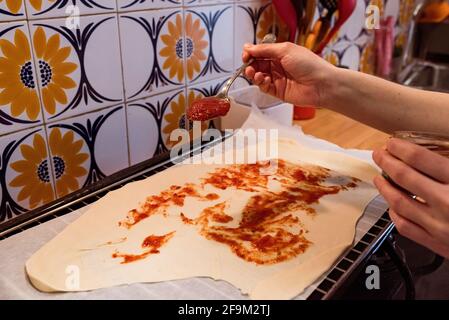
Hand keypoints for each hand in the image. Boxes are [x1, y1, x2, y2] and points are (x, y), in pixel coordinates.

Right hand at [242, 42, 334, 106]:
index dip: (251, 53)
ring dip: (253, 74)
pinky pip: (264, 87)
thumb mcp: (285, 50)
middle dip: (250, 64)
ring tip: (255, 73)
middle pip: (257, 64)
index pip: (260, 52)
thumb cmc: (310, 65)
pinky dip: (261, 83)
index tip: (246, 55)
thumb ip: (265, 49)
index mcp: (281, 53)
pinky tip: (264, 80)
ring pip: (258, 76)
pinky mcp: (278, 91)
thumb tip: (249, 47)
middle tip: (247, 65)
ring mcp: (278, 79)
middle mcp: (278, 66)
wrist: (321, 85)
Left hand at [373, 138, 448, 257]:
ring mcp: (439, 226)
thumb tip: (441, 148)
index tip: (391, 143)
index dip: (401, 148)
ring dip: (385, 188)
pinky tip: (393, 206)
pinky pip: (406, 228)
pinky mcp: (437, 244)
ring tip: (379, 177)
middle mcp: (446, 203)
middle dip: (387, 162)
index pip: (420, 159)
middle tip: (379, 154)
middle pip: (405, 178)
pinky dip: (395, 214)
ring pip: (399, 203)